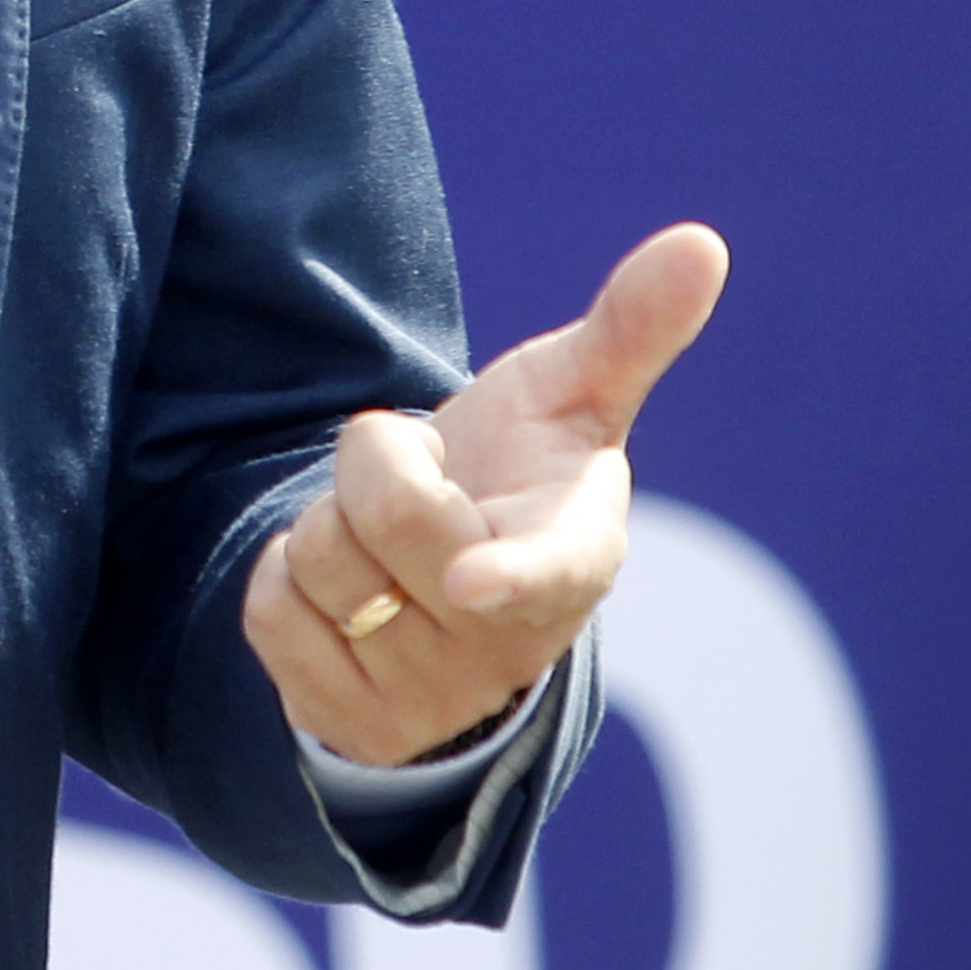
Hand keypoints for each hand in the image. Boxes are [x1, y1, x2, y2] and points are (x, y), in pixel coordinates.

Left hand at [246, 224, 730, 764]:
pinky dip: (284, 587)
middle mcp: (515, 641)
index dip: (506, 573)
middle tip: (418, 478)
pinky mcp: (356, 727)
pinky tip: (342, 595)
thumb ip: (630, 329)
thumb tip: (702, 242)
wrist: (441, 587)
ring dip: (328, 531)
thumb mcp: (568, 400)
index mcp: (578, 557)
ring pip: (319, 566)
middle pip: (384, 518)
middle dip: (374, 465)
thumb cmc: (517, 474)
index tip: (468, 579)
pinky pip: (268, 615)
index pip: (545, 570)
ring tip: (385, 544)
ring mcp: (436, 697)